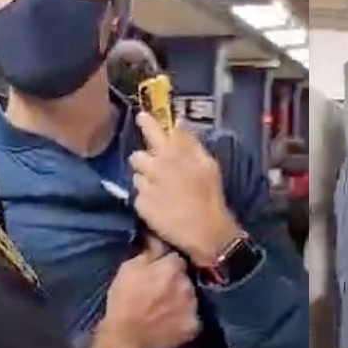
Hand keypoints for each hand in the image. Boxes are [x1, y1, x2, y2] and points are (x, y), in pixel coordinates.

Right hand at [105, 246, 199, 347]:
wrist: (126, 337)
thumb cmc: (124, 300)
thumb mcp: (128, 268)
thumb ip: (149, 251)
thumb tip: (158, 239)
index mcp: (173, 268)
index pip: (177, 258)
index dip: (167, 264)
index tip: (158, 271)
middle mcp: (188, 284)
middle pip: (186, 277)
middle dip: (177, 281)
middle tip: (161, 290)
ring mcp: (194, 306)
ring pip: (192, 297)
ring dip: (182, 299)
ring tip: (166, 307)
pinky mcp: (195, 326)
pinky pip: (193, 317)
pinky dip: (185, 319)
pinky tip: (172, 322)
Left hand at [129, 114, 242, 267]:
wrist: (206, 231)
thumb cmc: (211, 196)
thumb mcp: (208, 165)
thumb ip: (190, 142)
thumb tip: (180, 121)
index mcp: (172, 154)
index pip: (153, 130)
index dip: (146, 122)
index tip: (141, 117)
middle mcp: (155, 167)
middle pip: (137, 155)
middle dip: (145, 161)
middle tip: (156, 171)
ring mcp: (145, 186)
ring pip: (136, 176)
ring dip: (145, 181)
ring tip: (161, 192)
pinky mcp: (140, 204)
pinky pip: (138, 196)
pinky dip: (147, 199)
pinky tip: (160, 206)